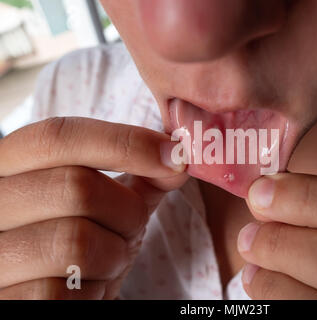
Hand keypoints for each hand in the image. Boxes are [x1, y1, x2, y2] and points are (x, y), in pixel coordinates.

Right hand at [0, 117, 186, 299]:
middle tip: (130, 231)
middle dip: (126, 213)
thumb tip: (177, 154)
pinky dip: (91, 292)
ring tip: (105, 264)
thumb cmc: (79, 250)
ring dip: (112, 256)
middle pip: (75, 187)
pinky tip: (85, 291)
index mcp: (10, 170)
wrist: (49, 300)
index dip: (123, 142)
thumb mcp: (110, 207)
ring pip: (73, 242)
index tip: (174, 156)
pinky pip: (55, 293)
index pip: (57, 137)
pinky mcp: (1, 301)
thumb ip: (140, 178)